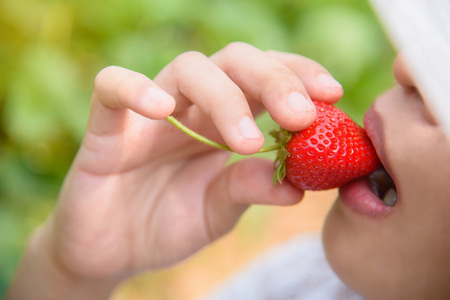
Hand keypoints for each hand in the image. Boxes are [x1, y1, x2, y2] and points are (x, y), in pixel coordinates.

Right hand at [40, 43, 343, 282]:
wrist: (113, 250)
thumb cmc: (170, 224)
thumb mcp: (220, 211)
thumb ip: (251, 189)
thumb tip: (298, 185)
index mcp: (223, 122)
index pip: (265, 78)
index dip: (299, 76)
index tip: (331, 95)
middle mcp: (191, 107)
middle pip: (234, 61)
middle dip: (273, 80)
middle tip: (301, 116)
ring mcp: (148, 112)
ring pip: (188, 69)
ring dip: (224, 97)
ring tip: (247, 142)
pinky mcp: (105, 126)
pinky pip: (112, 86)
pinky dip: (135, 89)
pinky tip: (161, 109)